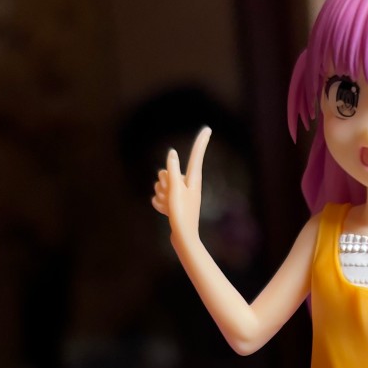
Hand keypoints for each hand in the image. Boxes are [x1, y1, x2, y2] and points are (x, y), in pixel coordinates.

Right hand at [152, 128, 210, 245]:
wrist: (184, 238)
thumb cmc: (182, 214)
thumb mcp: (176, 190)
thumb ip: (173, 170)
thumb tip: (172, 153)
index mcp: (193, 179)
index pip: (196, 155)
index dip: (200, 141)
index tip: (208, 128)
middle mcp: (188, 184)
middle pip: (167, 172)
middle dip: (163, 184)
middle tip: (172, 198)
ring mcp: (181, 194)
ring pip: (160, 185)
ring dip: (160, 196)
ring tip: (170, 207)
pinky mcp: (174, 203)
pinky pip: (159, 197)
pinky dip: (159, 205)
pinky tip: (166, 213)